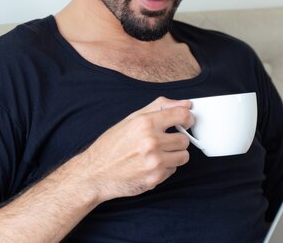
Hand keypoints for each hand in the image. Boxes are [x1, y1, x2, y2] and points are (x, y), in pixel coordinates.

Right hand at [78, 96, 193, 201]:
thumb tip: (185, 104)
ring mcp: (154, 162)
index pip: (182, 115)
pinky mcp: (155, 178)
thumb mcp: (131, 119)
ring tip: (157, 154)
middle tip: (162, 142)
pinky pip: (173, 170)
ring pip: (183, 156)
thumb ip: (159, 107)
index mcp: (145, 123)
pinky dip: (165, 168)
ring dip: (173, 155)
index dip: (187, 118)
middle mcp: (151, 142)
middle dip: (176, 140)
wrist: (94, 174)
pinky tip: (150, 166)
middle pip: (184, 139)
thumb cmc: (111, 145)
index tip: (186, 122)